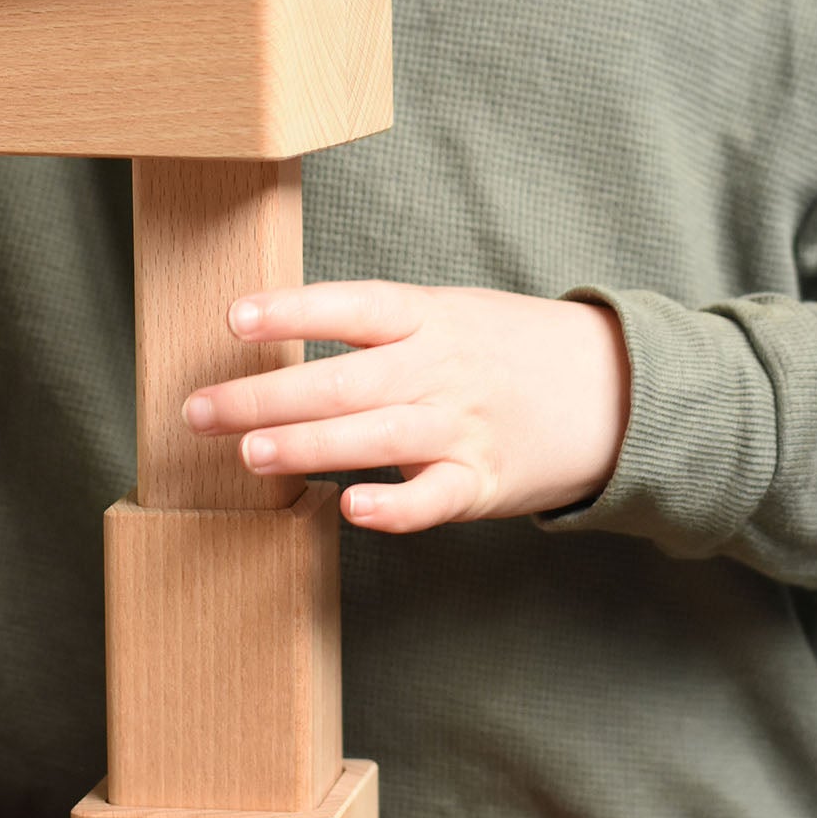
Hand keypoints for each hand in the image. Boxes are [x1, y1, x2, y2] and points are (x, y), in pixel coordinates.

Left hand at [182, 282, 630, 532]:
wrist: (616, 388)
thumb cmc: (508, 349)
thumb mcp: (450, 313)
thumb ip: (379, 327)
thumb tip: (278, 335)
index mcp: (429, 318)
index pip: (353, 308)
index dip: (293, 310)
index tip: (234, 317)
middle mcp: (441, 369)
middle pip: (342, 381)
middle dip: (264, 397)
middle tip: (200, 411)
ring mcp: (462, 427)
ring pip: (375, 438)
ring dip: (306, 446)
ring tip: (248, 455)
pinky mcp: (482, 482)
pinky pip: (433, 498)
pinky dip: (394, 507)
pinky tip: (351, 509)